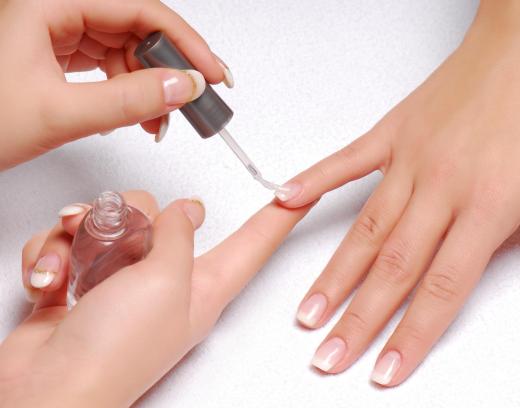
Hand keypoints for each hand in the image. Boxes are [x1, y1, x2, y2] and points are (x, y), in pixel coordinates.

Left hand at [0, 0, 231, 169]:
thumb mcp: (59, 113)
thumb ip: (128, 100)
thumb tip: (184, 86)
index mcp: (48, 3)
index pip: (138, 9)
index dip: (184, 42)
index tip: (212, 72)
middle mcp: (54, 9)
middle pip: (135, 28)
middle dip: (169, 67)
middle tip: (194, 98)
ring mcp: (56, 33)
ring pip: (125, 49)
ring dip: (150, 85)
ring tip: (161, 120)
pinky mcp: (57, 56)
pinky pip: (108, 66)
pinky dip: (128, 92)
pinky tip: (135, 115)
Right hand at [0, 191, 311, 406]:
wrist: (48, 393)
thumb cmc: (115, 352)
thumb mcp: (165, 282)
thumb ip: (180, 236)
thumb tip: (188, 209)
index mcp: (202, 287)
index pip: (253, 245)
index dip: (279, 219)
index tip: (301, 196)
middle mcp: (164, 282)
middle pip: (162, 217)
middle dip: (131, 216)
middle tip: (118, 240)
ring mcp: (121, 282)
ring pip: (112, 223)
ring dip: (84, 236)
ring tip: (74, 266)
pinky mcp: (81, 284)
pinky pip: (71, 244)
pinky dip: (53, 255)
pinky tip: (51, 279)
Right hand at [276, 0, 519, 385]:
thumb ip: (506, 238)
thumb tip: (469, 271)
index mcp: (490, 204)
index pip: (440, 289)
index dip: (409, 335)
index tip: (382, 368)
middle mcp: (442, 186)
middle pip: (393, 268)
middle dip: (358, 320)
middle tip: (330, 353)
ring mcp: (411, 159)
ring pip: (366, 229)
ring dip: (335, 276)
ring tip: (309, 311)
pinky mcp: (392, 132)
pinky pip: (347, 161)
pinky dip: (315, 182)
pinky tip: (287, 204)